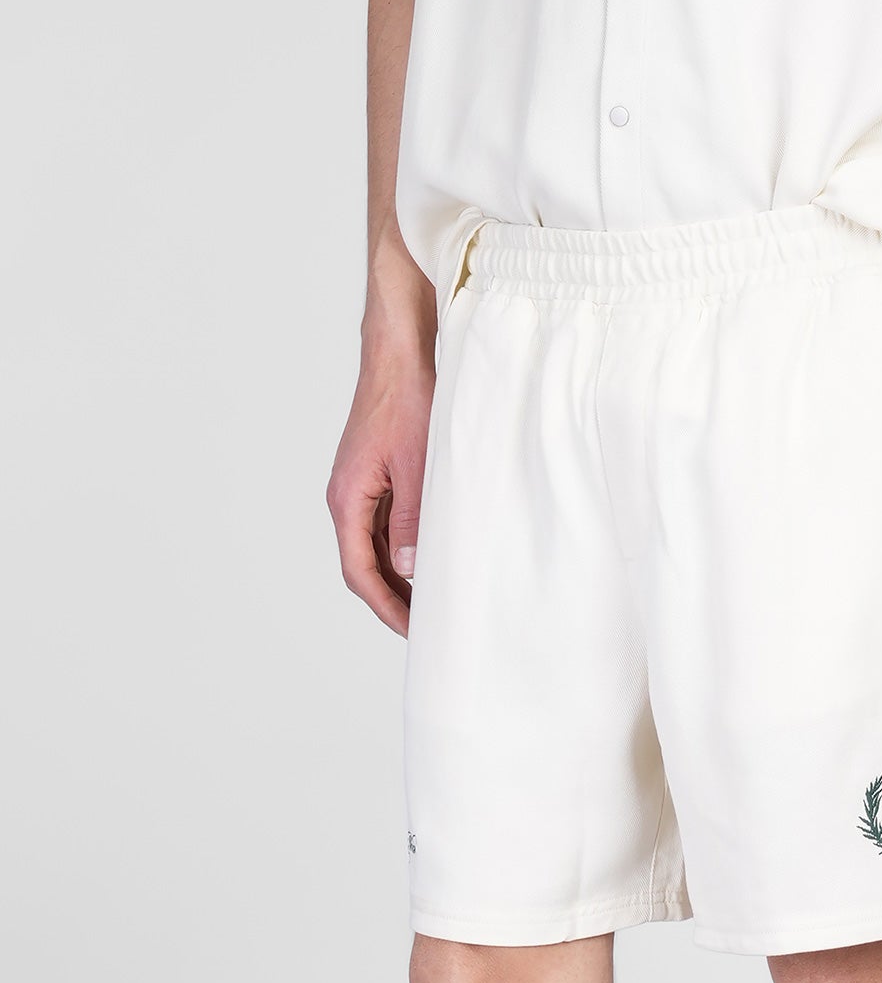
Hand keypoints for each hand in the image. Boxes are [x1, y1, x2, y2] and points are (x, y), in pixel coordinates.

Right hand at [327, 352, 434, 638]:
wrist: (399, 352)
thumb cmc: (407, 399)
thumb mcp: (417, 466)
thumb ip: (412, 521)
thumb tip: (407, 571)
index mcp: (347, 499)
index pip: (360, 572)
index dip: (386, 607)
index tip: (413, 630)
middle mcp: (347, 499)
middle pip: (365, 567)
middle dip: (393, 600)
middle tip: (427, 626)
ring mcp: (361, 490)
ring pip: (376, 550)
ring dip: (399, 578)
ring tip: (432, 602)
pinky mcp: (376, 479)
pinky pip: (386, 527)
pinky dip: (404, 551)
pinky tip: (429, 562)